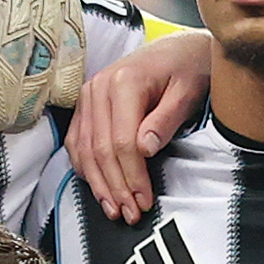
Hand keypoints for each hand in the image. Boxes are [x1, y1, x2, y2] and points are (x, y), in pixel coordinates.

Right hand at [66, 26, 214, 217]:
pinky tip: (98, 188)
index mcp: (124, 82)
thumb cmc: (187, 69)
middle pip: (99, 149)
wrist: (178, 49)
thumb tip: (145, 149)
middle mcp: (98, 87)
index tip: (144, 200)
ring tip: (114, 210)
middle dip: (115, 186)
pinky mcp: (86, 105)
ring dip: (98, 184)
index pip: (121, 141)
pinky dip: (85, 168)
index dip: (132, 176)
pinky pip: (76, 141)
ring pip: (83, 149)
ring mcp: (88, 96)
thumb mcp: (188, 91)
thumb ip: (166, 119)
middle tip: (130, 214)